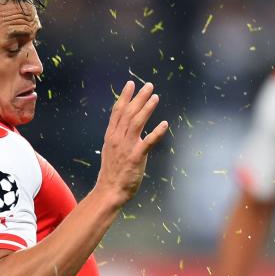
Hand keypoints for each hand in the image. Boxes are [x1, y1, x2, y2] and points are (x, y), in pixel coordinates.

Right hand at [95, 81, 167, 206]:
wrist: (109, 190)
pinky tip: (165, 124)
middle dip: (139, 97)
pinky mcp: (136, 157)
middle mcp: (117, 138)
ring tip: (155, 97)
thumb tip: (122, 127)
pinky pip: (148, 142)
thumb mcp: (110, 150)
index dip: (124, 96)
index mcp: (111, 135)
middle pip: (129, 113)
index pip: (117, 111)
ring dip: (147, 108)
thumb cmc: (112, 172)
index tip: (130, 84)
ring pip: (137, 123)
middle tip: (149, 85)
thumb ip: (117, 137)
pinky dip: (157, 132)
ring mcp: (127, 147)